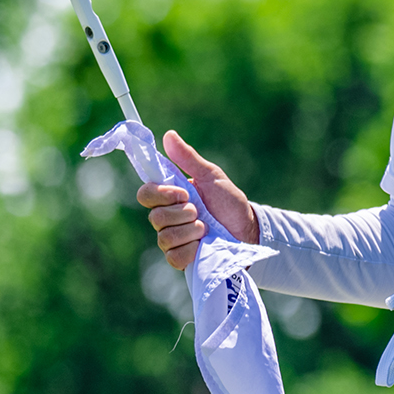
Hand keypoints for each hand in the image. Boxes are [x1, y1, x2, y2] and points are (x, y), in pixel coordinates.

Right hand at [134, 130, 258, 270]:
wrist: (248, 229)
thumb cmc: (229, 202)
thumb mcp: (211, 176)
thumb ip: (188, 159)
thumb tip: (168, 134)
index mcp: (170, 198)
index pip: (145, 194)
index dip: (160, 194)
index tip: (183, 193)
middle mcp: (166, 219)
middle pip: (155, 217)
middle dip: (183, 213)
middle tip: (200, 211)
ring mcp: (172, 240)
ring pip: (164, 237)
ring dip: (191, 230)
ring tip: (206, 228)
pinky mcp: (181, 259)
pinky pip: (173, 256)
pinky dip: (191, 249)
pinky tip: (203, 244)